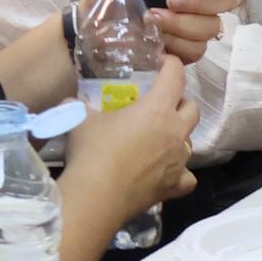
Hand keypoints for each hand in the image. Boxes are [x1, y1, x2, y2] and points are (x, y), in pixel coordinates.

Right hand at [61, 60, 196, 224]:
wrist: (96, 196)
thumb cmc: (92, 151)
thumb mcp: (80, 119)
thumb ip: (78, 105)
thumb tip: (69, 101)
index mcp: (157, 109)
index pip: (175, 76)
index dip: (171, 65)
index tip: (162, 63)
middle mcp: (175, 132)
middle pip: (192, 109)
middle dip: (180, 102)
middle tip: (162, 104)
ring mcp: (179, 161)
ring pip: (191, 142)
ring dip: (178, 137)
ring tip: (159, 140)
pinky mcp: (174, 186)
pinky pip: (187, 177)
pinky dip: (180, 173)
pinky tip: (167, 173)